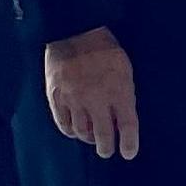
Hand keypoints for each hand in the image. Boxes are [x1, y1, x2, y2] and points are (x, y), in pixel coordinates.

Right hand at [44, 26, 140, 159]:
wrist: (75, 31)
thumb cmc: (105, 50)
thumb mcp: (125, 70)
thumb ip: (124, 95)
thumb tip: (122, 118)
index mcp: (119, 91)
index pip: (127, 126)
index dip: (128, 144)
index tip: (128, 153)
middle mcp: (97, 99)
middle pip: (102, 135)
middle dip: (106, 148)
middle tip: (107, 151)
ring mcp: (74, 99)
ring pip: (81, 132)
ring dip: (88, 139)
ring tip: (91, 139)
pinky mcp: (56, 97)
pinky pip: (63, 123)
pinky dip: (70, 131)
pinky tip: (75, 131)